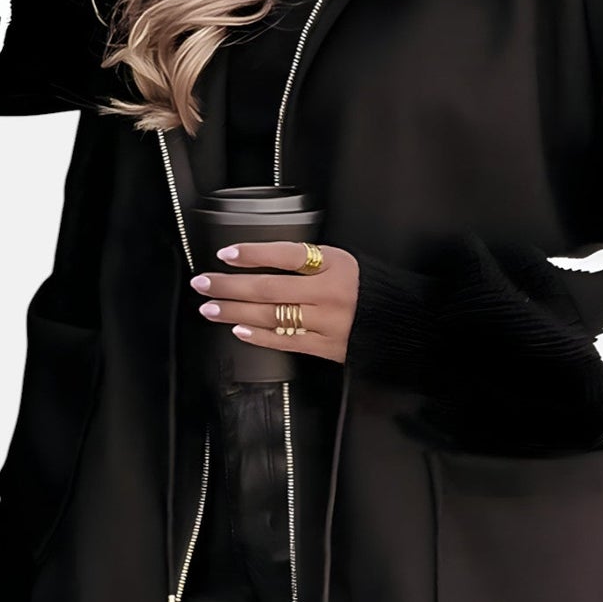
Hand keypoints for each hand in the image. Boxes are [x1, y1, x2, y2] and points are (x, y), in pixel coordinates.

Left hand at [189, 238, 360, 364]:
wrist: (400, 322)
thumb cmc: (364, 289)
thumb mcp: (341, 262)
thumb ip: (307, 262)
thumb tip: (258, 263)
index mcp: (335, 264)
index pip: (286, 255)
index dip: (253, 254)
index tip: (225, 254)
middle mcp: (330, 293)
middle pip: (269, 288)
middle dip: (230, 286)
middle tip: (203, 283)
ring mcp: (328, 323)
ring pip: (272, 316)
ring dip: (235, 312)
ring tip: (210, 307)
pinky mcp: (327, 347)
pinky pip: (286, 341)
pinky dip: (259, 336)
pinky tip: (237, 329)